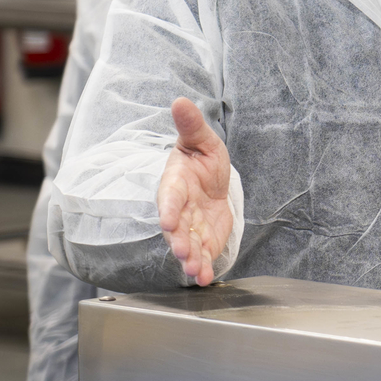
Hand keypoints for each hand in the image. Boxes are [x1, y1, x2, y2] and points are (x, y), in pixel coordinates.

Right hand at [156, 97, 233, 285]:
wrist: (213, 181)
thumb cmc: (202, 159)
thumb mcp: (202, 139)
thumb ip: (191, 125)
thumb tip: (181, 100)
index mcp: (176, 183)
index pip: (169, 196)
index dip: (168, 208)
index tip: (167, 220)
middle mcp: (179, 209)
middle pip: (176, 227)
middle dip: (178, 240)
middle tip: (181, 251)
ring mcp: (190, 228)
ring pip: (188, 245)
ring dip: (191, 259)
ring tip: (195, 271)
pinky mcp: (203, 241)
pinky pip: (202, 256)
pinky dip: (204, 269)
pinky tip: (206, 279)